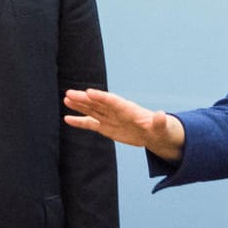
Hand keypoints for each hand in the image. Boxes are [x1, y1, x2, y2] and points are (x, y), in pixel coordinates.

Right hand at [63, 88, 184, 161]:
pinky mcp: (107, 127)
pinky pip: (91, 123)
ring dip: (79, 105)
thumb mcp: (162, 127)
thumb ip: (159, 121)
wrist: (156, 135)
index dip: (101, 97)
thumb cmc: (161, 129)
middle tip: (69, 93)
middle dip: (84, 99)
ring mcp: (110, 118)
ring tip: (66, 98)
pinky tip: (67, 118)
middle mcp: (117, 111)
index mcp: (129, 109)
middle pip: (98, 103)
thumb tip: (161, 115)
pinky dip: (79, 121)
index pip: (113, 101)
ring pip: (92, 110)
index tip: (89, 92)